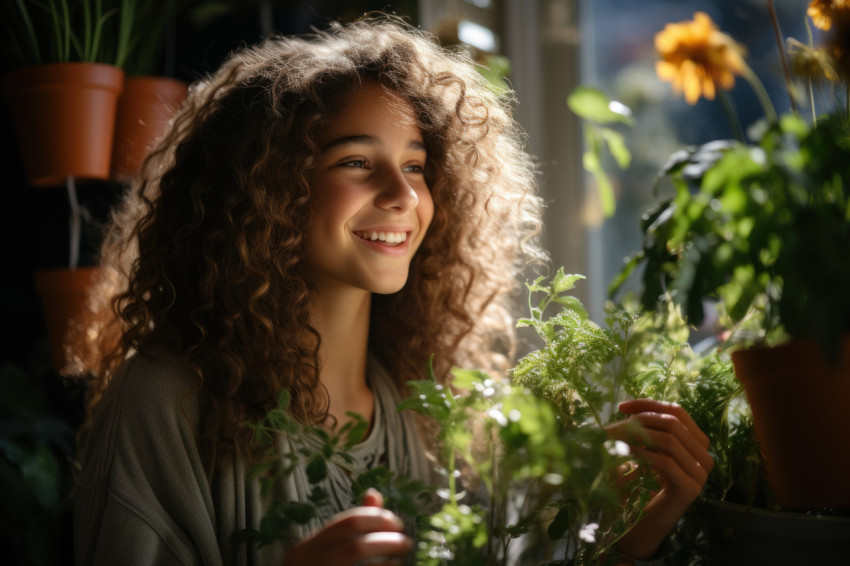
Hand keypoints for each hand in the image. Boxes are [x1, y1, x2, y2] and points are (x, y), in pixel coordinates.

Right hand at [285, 488, 410, 565]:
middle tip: (407, 542)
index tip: (398, 524)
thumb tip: (373, 494)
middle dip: (387, 541)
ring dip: (389, 561)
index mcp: (304, 550)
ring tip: (402, 559)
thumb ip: (348, 526)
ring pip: (359, 565)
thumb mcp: (323, 552)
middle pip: (356, 546)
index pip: (347, 523)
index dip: (378, 520)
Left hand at [605, 399, 713, 561]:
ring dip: (640, 435)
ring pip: (671, 439)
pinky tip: (626, 454)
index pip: (677, 411)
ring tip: (618, 441)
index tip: (621, 406)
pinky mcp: (690, 490)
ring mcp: (700, 474)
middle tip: (616, 426)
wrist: (637, 524)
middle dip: (642, 419)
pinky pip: (667, 462)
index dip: (649, 404)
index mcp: (695, 443)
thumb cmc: (636, 484)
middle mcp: (704, 456)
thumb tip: (627, 407)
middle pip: (675, 422)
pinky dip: (643, 454)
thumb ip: (641, 427)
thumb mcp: (640, 448)